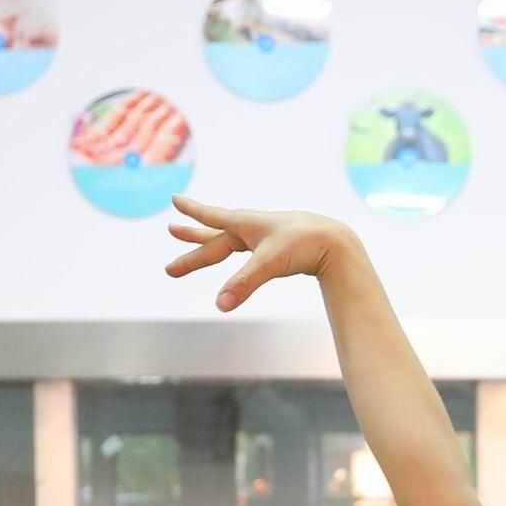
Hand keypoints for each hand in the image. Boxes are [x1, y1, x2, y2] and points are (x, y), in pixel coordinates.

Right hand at [164, 197, 362, 312]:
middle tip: (169, 267)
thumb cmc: (303, 245)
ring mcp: (264, 238)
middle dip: (191, 250)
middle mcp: (252, 228)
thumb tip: (220, 306)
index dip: (193, 211)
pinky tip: (232, 253)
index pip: (212, 217)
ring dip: (207, 249)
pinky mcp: (276, 249)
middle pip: (214, 241)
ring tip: (188, 244)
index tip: (175, 199)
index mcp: (246, 224)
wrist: (335, 242)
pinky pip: (246, 252)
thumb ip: (243, 284)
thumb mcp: (269, 263)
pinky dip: (233, 255)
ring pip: (228, 244)